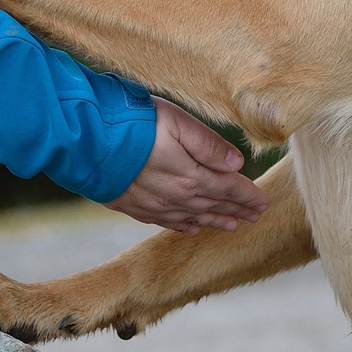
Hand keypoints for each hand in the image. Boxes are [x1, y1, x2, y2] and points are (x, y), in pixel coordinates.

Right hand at [104, 97, 268, 233]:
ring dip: (215, 221)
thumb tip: (237, 165)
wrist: (87, 142)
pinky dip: (184, 226)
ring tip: (232, 226)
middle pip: (214, 205)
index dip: (248, 196)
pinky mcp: (134, 206)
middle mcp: (176, 196)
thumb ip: (209, 145)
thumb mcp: (179, 123)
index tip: (264, 203)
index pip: (229, 189)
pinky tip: (192, 228)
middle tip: (255, 217)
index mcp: (191, 176)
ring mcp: (155, 204)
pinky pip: (167, 222)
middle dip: (237, 210)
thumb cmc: (135, 123)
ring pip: (193, 217)